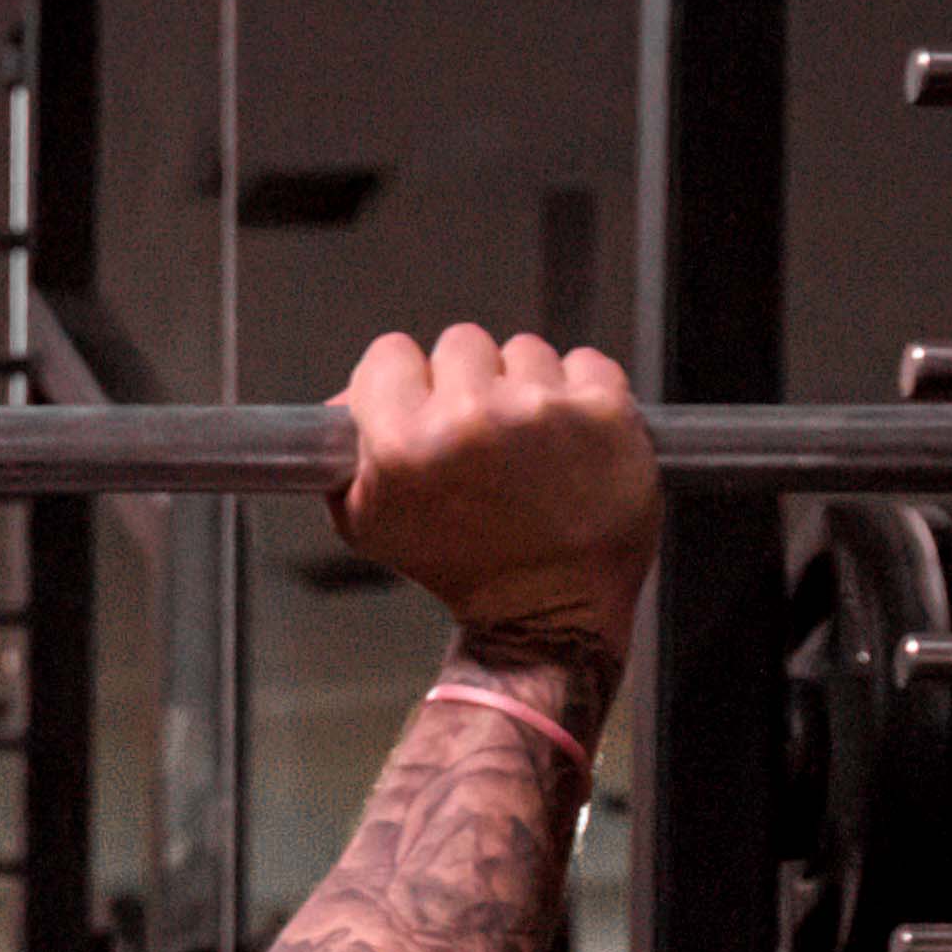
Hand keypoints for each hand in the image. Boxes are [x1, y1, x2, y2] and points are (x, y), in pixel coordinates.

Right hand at [329, 324, 660, 678]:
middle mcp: (472, 418)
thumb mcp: (372, 523)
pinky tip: (572, 440)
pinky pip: (587, 363)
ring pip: (525, 350)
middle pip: (460, 342)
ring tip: (532, 446)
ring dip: (527, 387)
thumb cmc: (463, 570)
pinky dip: (582, 393)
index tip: (423, 407)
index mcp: (405, 444)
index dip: (405, 381)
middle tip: (483, 438)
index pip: (389, 354)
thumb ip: (347, 455)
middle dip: (469, 383)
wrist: (548, 608)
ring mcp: (544, 410)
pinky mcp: (605, 411)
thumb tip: (348, 397)